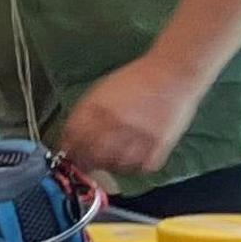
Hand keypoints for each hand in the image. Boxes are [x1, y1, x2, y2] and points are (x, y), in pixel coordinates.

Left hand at [56, 54, 204, 178]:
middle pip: (93, 155)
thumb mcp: (101, 91)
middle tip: (88, 163)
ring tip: (109, 161)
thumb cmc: (135, 80)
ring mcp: (139, 135)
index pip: (74, 138)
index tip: (69, 154)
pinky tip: (131, 160)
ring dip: (109, 166)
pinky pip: (143, 167)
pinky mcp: (161, 144)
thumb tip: (71, 135)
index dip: (68, 149)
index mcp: (98, 108)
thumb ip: (86, 113)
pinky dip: (134, 168)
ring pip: (116, 165)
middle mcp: (117, 123)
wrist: (172, 74)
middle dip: (86, 161)